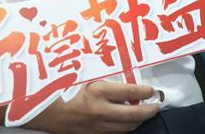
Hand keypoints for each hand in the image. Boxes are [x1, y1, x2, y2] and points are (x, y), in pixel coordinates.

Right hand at [28, 81, 161, 133]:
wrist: (48, 111)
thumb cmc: (66, 90)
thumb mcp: (87, 77)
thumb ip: (107, 77)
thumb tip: (128, 76)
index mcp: (98, 92)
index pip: (131, 92)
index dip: (146, 91)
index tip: (152, 90)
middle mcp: (100, 111)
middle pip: (134, 114)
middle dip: (150, 110)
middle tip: (156, 105)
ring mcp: (97, 126)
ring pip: (128, 127)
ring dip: (139, 120)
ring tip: (145, 112)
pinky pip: (116, 133)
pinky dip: (125, 127)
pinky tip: (128, 120)